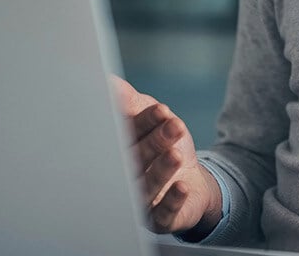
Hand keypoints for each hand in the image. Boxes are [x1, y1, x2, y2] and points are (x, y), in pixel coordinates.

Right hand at [111, 75, 222, 236]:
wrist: (190, 181)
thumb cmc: (162, 144)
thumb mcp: (149, 117)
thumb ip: (128, 101)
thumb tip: (107, 81)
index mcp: (118, 150)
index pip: (127, 135)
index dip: (145, 122)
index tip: (162, 110)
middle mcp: (124, 177)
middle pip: (137, 160)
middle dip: (154, 144)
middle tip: (173, 128)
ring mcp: (140, 200)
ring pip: (148, 186)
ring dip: (162, 171)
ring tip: (176, 155)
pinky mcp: (159, 218)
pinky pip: (164, 213)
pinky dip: (172, 200)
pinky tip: (181, 188)